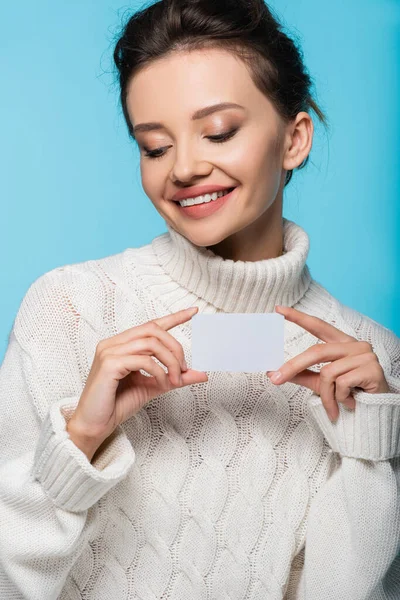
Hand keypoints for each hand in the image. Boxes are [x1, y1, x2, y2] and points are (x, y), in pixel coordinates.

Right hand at [67, 306, 207, 460]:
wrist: (95, 424)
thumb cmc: (118, 404)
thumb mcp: (154, 386)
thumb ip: (175, 377)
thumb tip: (201, 373)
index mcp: (122, 344)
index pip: (151, 325)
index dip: (174, 317)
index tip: (193, 311)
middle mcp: (114, 343)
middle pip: (154, 330)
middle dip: (175, 347)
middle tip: (183, 369)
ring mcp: (109, 351)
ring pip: (150, 343)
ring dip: (170, 361)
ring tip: (175, 380)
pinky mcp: (109, 364)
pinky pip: (143, 360)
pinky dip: (159, 372)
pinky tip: (162, 384)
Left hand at [266, 305, 389, 421]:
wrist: (374, 414)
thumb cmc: (349, 394)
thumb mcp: (321, 383)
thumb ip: (301, 374)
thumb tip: (273, 373)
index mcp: (342, 343)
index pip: (318, 326)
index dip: (299, 317)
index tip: (278, 309)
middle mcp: (355, 344)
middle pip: (317, 352)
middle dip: (294, 366)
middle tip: (275, 379)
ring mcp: (365, 355)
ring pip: (328, 373)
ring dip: (326, 395)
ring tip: (334, 407)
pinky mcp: (372, 369)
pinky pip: (342, 383)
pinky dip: (341, 398)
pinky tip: (351, 403)